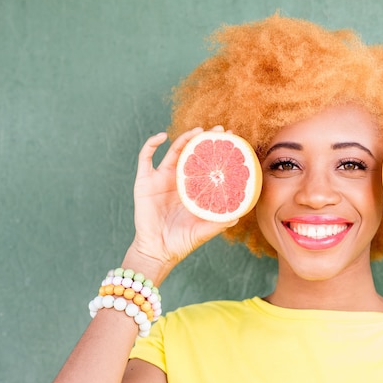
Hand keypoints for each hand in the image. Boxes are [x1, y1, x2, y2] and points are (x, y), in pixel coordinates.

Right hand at [123, 126, 237, 285]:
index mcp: (194, 188)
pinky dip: (151, 144)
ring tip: (198, 130)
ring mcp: (161, 178)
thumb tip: (238, 215)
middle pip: (192, 152)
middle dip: (205, 138)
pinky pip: (145, 157)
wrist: (157, 252)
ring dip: (185, 137)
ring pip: (173, 150)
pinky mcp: (144, 181)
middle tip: (221, 130)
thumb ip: (219, 223)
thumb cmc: (181, 242)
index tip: (233, 140)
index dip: (218, 151)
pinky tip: (162, 137)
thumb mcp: (204, 231)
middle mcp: (179, 180)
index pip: (208, 163)